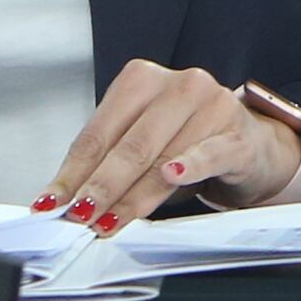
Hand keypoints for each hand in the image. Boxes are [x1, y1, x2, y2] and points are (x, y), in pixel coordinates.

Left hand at [38, 63, 300, 230]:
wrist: (247, 145)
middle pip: (128, 145)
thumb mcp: (142, 147)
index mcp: (143, 79)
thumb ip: (106, 163)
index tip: (52, 202)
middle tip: (79, 216)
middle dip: (99, 187)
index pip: (98, 132)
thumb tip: (62, 199)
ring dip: (132, 197)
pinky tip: (172, 176)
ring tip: (109, 220)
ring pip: (162, 158)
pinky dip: (188, 166)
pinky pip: (209, 152)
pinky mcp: (238, 134)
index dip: (73, 172)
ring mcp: (213, 106)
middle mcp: (179, 85)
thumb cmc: (187, 143)